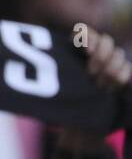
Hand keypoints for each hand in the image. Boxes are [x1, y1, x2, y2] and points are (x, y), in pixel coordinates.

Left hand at [57, 29, 130, 153]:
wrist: (80, 127)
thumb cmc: (62, 105)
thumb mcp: (53, 87)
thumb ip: (49, 71)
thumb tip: (35, 56)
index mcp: (75, 52)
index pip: (84, 32)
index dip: (88, 37)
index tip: (85, 50)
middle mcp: (94, 56)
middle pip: (106, 40)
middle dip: (102, 54)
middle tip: (92, 73)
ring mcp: (110, 65)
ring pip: (118, 54)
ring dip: (111, 68)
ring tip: (100, 84)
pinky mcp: (122, 76)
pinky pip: (127, 69)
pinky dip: (122, 75)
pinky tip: (115, 86)